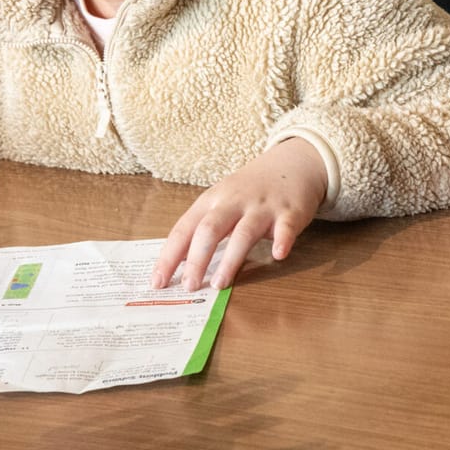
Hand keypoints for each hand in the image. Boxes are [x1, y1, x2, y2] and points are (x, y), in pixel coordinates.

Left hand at [152, 139, 328, 289]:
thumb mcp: (221, 201)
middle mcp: (234, 202)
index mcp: (212, 201)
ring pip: (243, 233)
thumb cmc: (251, 189)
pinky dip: (282, 240)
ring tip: (219, 284)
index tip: (157, 282)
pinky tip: (278, 255)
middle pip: (210, 230)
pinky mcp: (289, 212)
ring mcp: (262, 207)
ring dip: (230, 260)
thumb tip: (179, 263)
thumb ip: (202, 228)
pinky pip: (285, 227)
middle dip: (197, 259)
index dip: (169, 256)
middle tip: (189, 286)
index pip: (184, 230)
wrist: (292, 163)